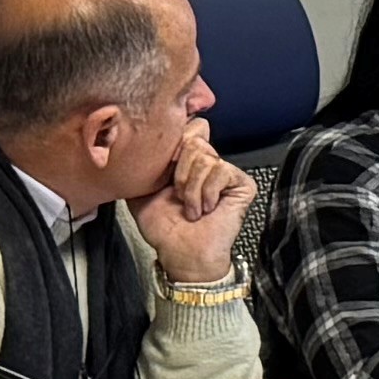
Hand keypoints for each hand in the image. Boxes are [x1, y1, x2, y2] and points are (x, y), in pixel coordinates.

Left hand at [143, 129, 254, 288]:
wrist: (181, 253)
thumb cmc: (163, 227)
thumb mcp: (140, 188)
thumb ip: (140, 162)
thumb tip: (136, 139)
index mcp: (184, 158)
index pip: (186, 125)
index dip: (173, 143)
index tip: (166, 171)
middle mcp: (207, 161)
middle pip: (194, 137)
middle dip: (179, 171)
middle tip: (177, 195)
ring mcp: (225, 172)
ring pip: (205, 157)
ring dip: (191, 188)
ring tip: (190, 208)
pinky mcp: (242, 183)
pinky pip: (221, 170)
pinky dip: (207, 192)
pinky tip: (205, 208)